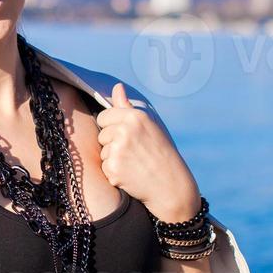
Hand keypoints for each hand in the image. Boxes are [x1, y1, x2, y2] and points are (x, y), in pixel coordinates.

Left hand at [94, 82, 201, 223]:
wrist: (170, 185)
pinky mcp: (114, 168)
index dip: (112, 127)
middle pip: (101, 134)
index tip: (126, 136)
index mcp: (135, 116)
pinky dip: (115, 173)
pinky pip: (104, 167)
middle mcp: (125, 130)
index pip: (104, 116)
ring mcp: (118, 150)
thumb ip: (127, 107)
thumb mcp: (148, 125)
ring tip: (134, 163)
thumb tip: (116, 87)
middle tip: (134, 152)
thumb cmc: (160, 152)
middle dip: (112, 143)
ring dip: (113, 159)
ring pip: (102, 152)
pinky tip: (131, 175)